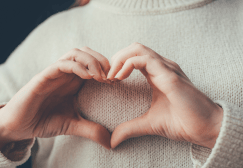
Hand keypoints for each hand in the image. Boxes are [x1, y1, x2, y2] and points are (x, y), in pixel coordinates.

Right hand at [0, 47, 112, 149]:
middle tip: (110, 77)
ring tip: (100, 76)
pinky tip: (87, 77)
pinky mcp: (43, 77)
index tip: (116, 82)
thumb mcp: (72, 125)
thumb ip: (90, 130)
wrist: (20, 126)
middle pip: (86, 52)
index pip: (93, 63)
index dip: (107, 68)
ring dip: (91, 60)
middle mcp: (65, 74)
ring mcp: (54, 74)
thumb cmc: (44, 121)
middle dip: (102, 60)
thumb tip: (111, 142)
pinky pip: (60, 64)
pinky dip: (76, 66)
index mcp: (73, 81)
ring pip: (75, 53)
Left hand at [107, 42, 223, 148]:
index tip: (108, 81)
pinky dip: (127, 64)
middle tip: (107, 77)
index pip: (133, 57)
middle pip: (134, 48)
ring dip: (119, 60)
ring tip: (111, 77)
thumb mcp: (148, 123)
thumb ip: (130, 127)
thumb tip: (112, 140)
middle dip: (116, 59)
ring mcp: (166, 68)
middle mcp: (162, 66)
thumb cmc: (182, 122)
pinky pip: (144, 59)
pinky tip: (119, 78)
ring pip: (137, 49)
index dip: (118, 65)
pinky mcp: (169, 75)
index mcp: (157, 73)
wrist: (204, 128)